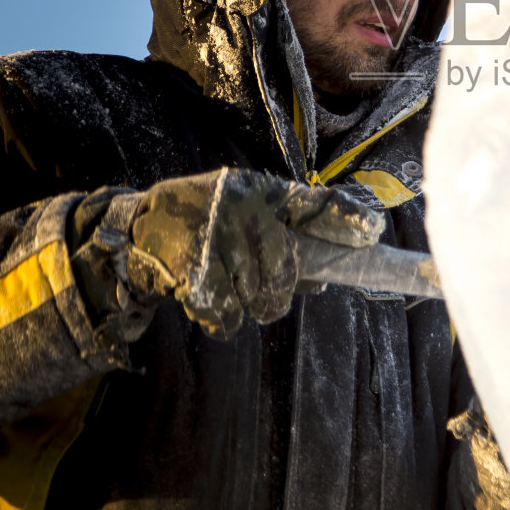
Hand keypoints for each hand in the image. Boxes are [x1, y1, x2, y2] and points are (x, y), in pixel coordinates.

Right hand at [126, 168, 381, 336]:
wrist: (138, 232)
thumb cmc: (205, 223)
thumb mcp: (243, 214)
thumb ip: (283, 239)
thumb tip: (324, 281)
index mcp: (259, 192)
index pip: (313, 202)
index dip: (345, 218)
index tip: (371, 233)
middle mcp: (243, 213)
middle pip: (287, 272)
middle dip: (279, 289)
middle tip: (261, 287)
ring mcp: (219, 243)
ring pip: (262, 299)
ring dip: (249, 303)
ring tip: (228, 285)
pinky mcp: (195, 275)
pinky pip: (230, 317)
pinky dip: (222, 317)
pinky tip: (208, 296)